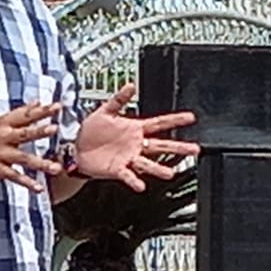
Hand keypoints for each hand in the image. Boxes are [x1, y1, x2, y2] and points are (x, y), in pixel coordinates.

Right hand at [0, 103, 63, 193]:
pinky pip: (15, 177)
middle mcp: (3, 138)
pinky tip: (39, 187)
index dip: (42, 110)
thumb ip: (18, 113)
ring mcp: (1, 155)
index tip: (57, 106)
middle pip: (24, 133)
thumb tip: (37, 102)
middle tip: (54, 128)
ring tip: (55, 167)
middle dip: (40, 131)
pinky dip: (27, 183)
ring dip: (40, 162)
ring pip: (23, 158)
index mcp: (3, 124)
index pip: (25, 115)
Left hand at [72, 82, 200, 192]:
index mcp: (135, 128)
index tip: (191, 118)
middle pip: (161, 145)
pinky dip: (134, 180)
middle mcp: (136, 144)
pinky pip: (128, 175)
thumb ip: (119, 99)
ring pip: (149, 163)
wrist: (75, 149)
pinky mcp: (118, 169)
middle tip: (195, 149)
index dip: (175, 120)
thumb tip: (130, 85)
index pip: (160, 123)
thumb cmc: (90, 130)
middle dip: (179, 147)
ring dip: (159, 168)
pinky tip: (141, 185)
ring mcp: (129, 157)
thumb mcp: (105, 111)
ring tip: (171, 173)